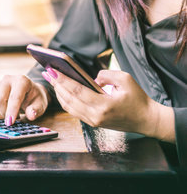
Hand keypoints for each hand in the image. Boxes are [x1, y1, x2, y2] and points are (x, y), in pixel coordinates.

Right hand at [0, 75, 50, 125]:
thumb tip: (31, 115)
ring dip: (0, 115)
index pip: (14, 97)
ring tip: (11, 113)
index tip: (10, 122)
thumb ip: (36, 109)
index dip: (12, 111)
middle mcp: (7, 80)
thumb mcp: (40, 104)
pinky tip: (4, 112)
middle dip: (5, 113)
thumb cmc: (34, 98)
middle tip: (15, 118)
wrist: (28, 91)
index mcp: (21, 81)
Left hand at [42, 68, 174, 141]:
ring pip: (68, 106)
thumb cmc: (138, 98)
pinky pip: (73, 111)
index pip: (78, 91)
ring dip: (58, 92)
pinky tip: (61, 90)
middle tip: (47, 72)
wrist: (146, 120)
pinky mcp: (92, 122)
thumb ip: (105, 75)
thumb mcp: (126, 79)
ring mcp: (92, 121)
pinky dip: (65, 100)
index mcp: (104, 105)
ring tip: (51, 79)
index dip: (63, 80)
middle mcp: (95, 116)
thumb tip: (90, 78)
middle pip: (69, 99)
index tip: (53, 70)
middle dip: (56, 84)